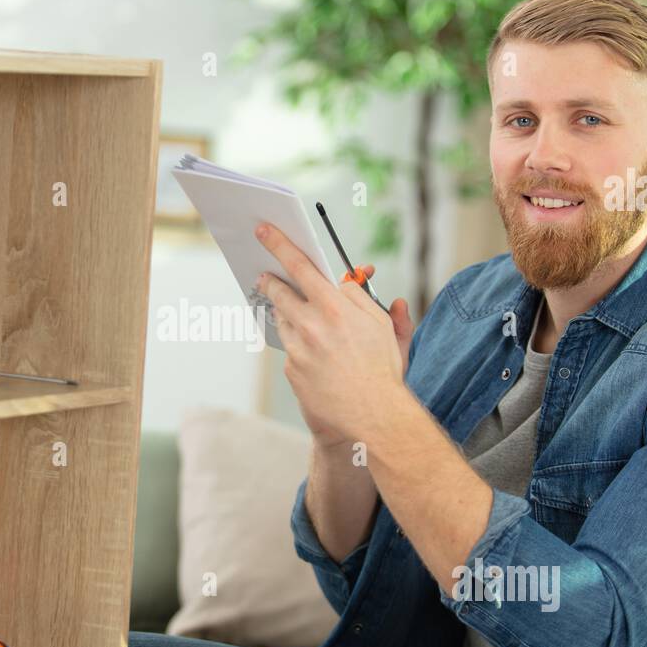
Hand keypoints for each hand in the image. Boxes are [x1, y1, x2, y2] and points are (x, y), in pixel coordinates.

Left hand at [254, 222, 412, 448]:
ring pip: (284, 321)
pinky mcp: (291, 371)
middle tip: (265, 274)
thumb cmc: (382, 368)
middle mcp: (310, 325)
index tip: (264, 231)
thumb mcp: (381, 324)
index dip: (279, 245)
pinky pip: (290, 349)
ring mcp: (297, 349)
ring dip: (288, 314)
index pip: (300, 265)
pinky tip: (315, 355)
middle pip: (279, 292)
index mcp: (334, 306)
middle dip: (271, 280)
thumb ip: (361, 297)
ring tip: (305, 319)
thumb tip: (345, 282)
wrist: (373, 415)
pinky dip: (299, 345)